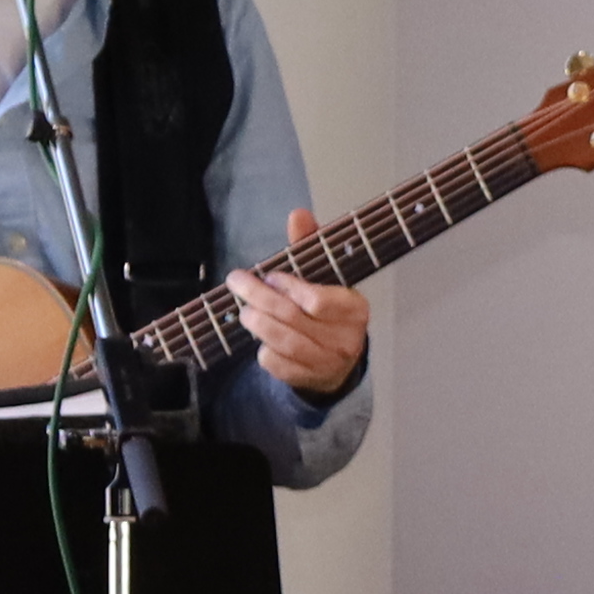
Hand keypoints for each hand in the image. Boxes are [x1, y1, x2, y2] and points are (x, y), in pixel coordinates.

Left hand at [227, 210, 367, 401]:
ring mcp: (328, 363)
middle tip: (238, 284)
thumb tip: (298, 213)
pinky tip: (259, 340)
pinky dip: (264, 351)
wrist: (337, 360)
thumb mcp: (323, 275)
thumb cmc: (326, 309)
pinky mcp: (309, 379)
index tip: (270, 275)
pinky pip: (278, 365)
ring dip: (258, 324)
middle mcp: (347, 338)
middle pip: (294, 318)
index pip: (317, 300)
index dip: (289, 287)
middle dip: (260, 298)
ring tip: (244, 312)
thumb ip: (310, 245)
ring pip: (285, 342)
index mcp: (355, 308)